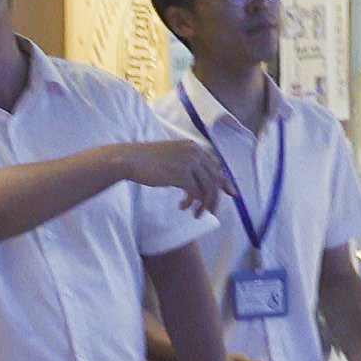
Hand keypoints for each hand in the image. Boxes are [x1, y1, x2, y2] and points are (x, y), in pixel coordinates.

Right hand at [116, 139, 232, 215]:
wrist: (130, 159)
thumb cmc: (146, 160)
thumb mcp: (171, 156)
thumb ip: (185, 163)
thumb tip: (196, 180)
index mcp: (193, 147)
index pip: (216, 165)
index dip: (224, 181)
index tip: (231, 193)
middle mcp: (195, 153)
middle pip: (215, 178)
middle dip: (216, 197)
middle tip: (213, 212)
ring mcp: (189, 163)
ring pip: (208, 188)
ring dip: (204, 204)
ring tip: (196, 214)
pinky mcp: (182, 175)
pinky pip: (196, 194)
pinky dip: (192, 204)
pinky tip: (183, 207)